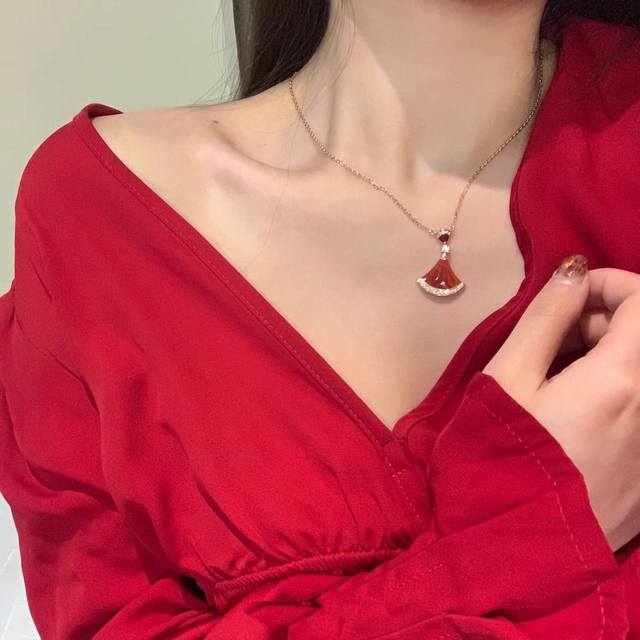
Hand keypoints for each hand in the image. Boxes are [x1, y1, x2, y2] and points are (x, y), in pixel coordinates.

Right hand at [483, 255, 639, 551]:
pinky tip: (571, 417)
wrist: (513, 550)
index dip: (608, 283)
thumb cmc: (498, 455)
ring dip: (605, 358)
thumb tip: (575, 272)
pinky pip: (638, 410)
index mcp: (620, 379)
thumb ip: (544, 317)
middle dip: (601, 321)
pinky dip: (613, 393)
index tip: (566, 296)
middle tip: (548, 343)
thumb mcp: (507, 378)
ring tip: (552, 380)